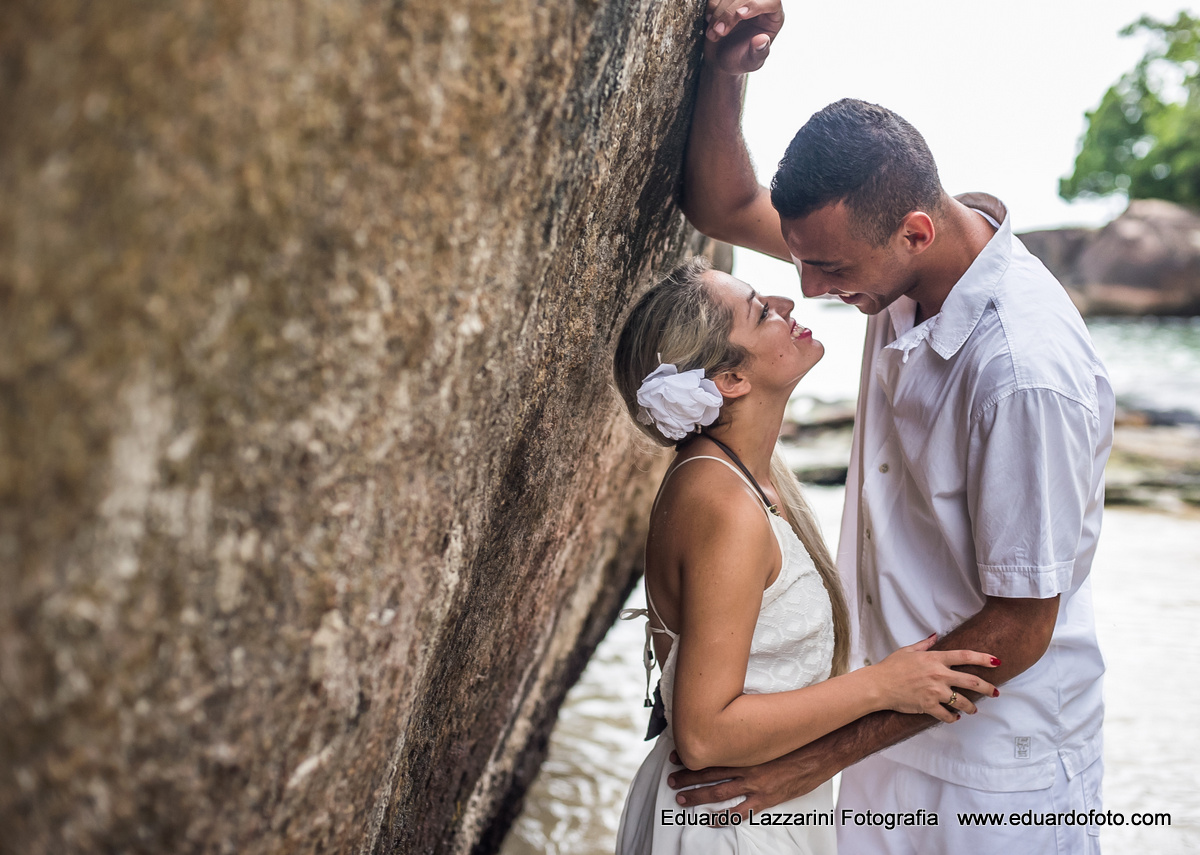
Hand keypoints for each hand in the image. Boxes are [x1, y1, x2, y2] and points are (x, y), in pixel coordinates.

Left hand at [667, 740, 835, 819]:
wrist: (819, 753)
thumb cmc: (794, 742)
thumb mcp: (767, 736)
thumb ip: (749, 740)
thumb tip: (731, 736)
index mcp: (745, 750)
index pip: (711, 754)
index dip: (692, 757)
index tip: (676, 756)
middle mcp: (746, 767)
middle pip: (709, 773)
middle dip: (687, 777)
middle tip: (670, 779)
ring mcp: (755, 785)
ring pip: (718, 793)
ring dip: (697, 796)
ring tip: (681, 798)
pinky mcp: (766, 798)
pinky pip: (740, 812)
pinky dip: (724, 818)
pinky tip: (711, 821)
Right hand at [703, 0, 783, 74]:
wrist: (720, 59)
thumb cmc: (740, 60)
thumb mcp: (751, 62)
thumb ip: (759, 52)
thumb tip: (762, 39)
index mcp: (773, 18)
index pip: (771, 2)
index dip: (755, 5)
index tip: (739, 15)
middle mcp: (760, 5)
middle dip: (730, 12)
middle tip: (719, 31)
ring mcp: (743, 1)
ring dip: (718, 13)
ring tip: (713, 34)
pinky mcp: (728, 0)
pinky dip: (711, 8)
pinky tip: (709, 22)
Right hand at [870, 634, 999, 721]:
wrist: (878, 685)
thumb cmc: (891, 666)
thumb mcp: (908, 650)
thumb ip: (924, 644)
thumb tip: (934, 636)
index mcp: (935, 659)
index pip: (965, 656)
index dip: (983, 658)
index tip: (996, 661)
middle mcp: (939, 674)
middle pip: (972, 681)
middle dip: (988, 688)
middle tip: (996, 692)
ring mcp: (935, 691)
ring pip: (962, 701)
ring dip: (971, 707)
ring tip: (973, 710)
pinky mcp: (928, 705)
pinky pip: (947, 715)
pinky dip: (952, 718)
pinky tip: (954, 717)